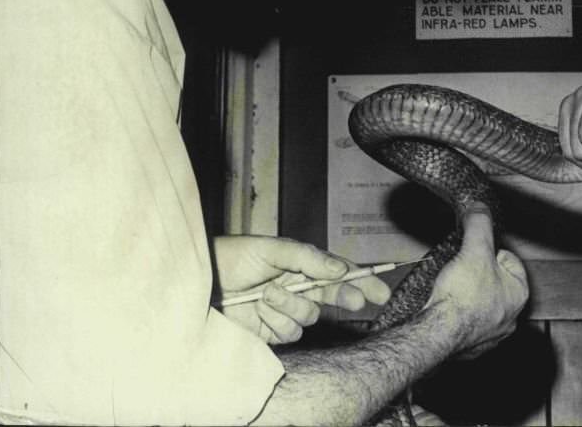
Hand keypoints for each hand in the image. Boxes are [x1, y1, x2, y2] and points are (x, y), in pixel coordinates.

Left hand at [213, 235, 390, 344]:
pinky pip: (290, 333)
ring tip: (267, 293)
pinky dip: (276, 321)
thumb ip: (308, 259)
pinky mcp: (272, 332)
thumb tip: (340, 269)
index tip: (380, 291)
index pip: (340, 273)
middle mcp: (300, 288)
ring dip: (291, 305)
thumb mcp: (273, 249)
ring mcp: (287, 311)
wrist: (201, 283)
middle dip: (346, 298)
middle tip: (354, 301)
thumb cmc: (234, 257)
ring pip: (310, 317)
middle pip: (334, 297)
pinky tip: (259, 309)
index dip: (363, 281)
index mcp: (304, 265)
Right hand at [426, 207, 528, 358]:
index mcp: (518, 294)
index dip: (489, 251)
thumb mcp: (474, 249)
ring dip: (469, 294)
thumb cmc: (461, 298)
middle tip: (462, 271)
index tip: (475, 253)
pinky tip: (448, 307)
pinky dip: (458, 314)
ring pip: (482, 303)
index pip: (510, 260)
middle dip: (478, 274)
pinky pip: (468, 322)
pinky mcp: (471, 345)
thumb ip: (479, 224)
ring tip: (454, 289)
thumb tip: (480, 208)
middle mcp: (510, 317)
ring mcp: (491, 334)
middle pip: (495, 282)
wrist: (437, 334)